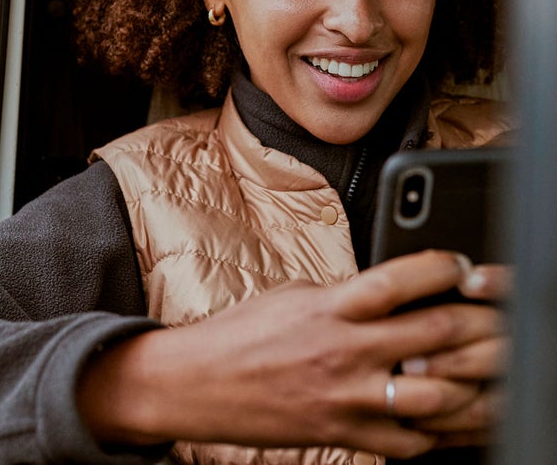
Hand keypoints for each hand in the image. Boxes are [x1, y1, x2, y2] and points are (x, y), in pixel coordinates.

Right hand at [77, 250, 497, 457]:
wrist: (202, 384)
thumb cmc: (246, 332)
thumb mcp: (297, 294)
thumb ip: (349, 295)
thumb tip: (398, 294)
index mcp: (331, 306)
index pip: (401, 280)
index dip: (444, 267)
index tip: (465, 263)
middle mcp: (346, 352)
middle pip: (434, 337)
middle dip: (482, 325)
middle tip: (504, 317)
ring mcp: (349, 399)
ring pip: (436, 396)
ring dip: (477, 385)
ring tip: (500, 372)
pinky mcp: (346, 437)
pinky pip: (411, 443)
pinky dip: (443, 433)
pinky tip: (461, 419)